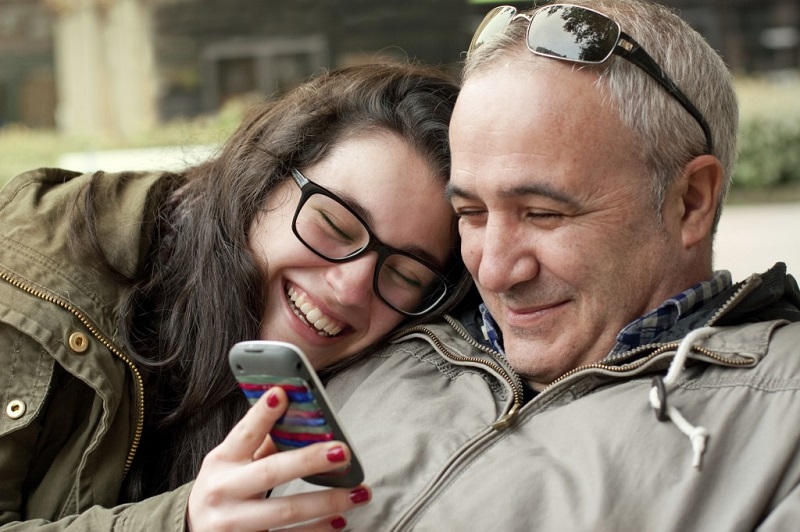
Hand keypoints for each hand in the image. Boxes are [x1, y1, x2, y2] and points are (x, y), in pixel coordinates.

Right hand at [187, 387, 369, 530]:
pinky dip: (316, 531)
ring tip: (358, 493)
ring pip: (285, 511)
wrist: (192, 531)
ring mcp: (233, 523)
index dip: (263, 413)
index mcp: (221, 461)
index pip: (245, 432)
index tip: (283, 393)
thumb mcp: (230, 463)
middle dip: (309, 460)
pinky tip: (340, 521)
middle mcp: (224, 491)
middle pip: (270, 473)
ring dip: (326, 503)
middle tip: (343, 452)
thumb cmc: (222, 489)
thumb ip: (260, 442)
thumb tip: (300, 415)